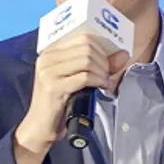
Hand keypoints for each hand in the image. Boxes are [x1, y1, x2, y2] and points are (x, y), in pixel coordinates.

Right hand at [14, 34, 129, 163]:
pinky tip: (101, 87)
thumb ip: (100, 65)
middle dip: (103, 60)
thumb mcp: (78, 79)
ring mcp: (48, 72)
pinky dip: (98, 81)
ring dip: (102, 71)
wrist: (40, 127)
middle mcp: (47, 58)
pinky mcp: (53, 87)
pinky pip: (84, 77)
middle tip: (107, 74)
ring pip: (86, 60)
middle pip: (86, 47)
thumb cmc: (60, 103)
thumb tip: (123, 54)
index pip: (82, 37)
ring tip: (104, 82)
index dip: (101, 47)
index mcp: (51, 52)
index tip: (109, 61)